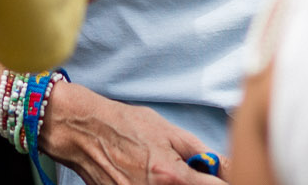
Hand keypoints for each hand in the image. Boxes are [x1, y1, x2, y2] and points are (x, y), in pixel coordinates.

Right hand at [38, 81, 220, 184]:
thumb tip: (222, 166)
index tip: (220, 176)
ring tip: (163, 170)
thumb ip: (200, 152)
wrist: (85, 132)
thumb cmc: (125, 126)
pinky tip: (150, 175)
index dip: (221, 181)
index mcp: (172, 176)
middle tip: (192, 172)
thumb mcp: (170, 131)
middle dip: (197, 183)